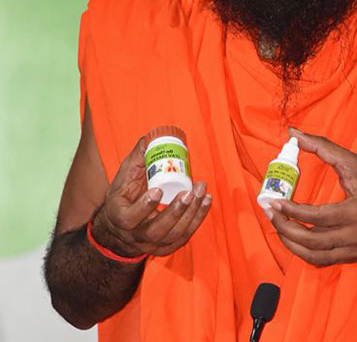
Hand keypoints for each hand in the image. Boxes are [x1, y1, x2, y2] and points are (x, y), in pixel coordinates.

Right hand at [91, 137, 211, 257]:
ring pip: (174, 234)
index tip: (158, 190)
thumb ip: (136, 160)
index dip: (145, 205)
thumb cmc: (123, 198)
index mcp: (122, 218)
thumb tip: (150, 139)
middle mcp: (137, 236)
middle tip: (190, 192)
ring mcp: (153, 244)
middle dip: (176, 211)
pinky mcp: (167, 246)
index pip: (131, 217)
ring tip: (202, 192)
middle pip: (157, 230)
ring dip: (192, 213)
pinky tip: (206, 201)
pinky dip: (198, 218)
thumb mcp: (122, 180)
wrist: (120, 230)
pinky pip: (185, 236)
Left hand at [267, 128, 356, 266]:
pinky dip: (301, 251)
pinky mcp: (350, 258)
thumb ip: (322, 147)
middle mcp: (356, 236)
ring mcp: (353, 250)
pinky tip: (291, 237)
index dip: (294, 211)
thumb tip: (294, 134)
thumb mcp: (352, 162)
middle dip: (285, 227)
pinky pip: (320, 261)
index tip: (276, 201)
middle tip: (271, 211)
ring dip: (289, 241)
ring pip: (313, 255)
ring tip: (276, 224)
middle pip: (313, 239)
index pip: (319, 216)